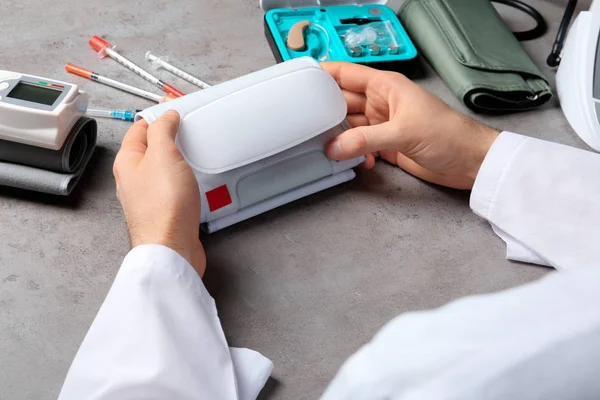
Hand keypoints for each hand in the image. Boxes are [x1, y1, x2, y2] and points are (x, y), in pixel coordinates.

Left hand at [113, 110, 205, 276]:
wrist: (172, 247)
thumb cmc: (164, 205)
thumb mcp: (163, 155)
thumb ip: (162, 130)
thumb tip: (165, 116)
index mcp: (127, 162)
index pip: (140, 128)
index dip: (158, 116)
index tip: (176, 110)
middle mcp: (133, 179)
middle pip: (151, 149)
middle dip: (171, 139)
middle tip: (189, 132)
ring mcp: (148, 197)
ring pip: (164, 170)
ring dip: (180, 162)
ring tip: (196, 156)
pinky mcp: (164, 212)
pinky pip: (175, 189)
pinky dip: (186, 182)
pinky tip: (197, 183)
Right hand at [321, 62, 498, 189]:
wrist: (469, 162)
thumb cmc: (447, 134)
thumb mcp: (403, 132)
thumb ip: (365, 140)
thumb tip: (333, 148)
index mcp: (385, 86)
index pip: (346, 74)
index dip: (323, 75)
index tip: (300, 82)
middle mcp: (380, 103)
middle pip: (342, 103)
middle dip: (325, 114)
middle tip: (306, 126)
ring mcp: (382, 125)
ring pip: (349, 128)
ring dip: (339, 139)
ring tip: (328, 148)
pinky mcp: (385, 146)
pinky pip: (359, 147)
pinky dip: (354, 155)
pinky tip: (358, 163)